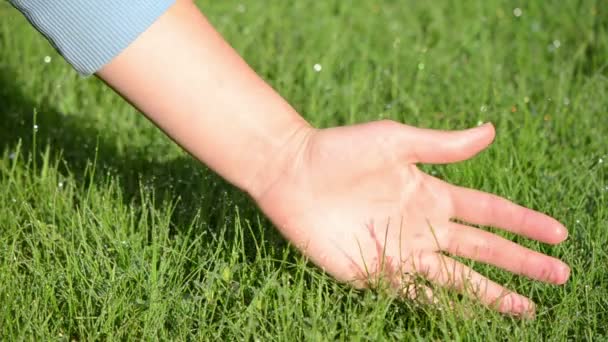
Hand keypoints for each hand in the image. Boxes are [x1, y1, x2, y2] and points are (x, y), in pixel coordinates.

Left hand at [253, 120, 569, 316]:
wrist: (292, 173)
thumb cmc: (341, 150)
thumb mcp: (395, 141)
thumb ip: (442, 146)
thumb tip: (491, 130)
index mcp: (431, 194)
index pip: (488, 211)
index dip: (523, 222)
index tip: (558, 232)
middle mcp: (422, 226)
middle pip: (482, 249)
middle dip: (520, 262)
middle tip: (559, 275)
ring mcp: (400, 252)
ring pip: (457, 278)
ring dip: (491, 294)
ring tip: (527, 310)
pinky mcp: (374, 272)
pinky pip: (415, 293)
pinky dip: (444, 307)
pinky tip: (469, 318)